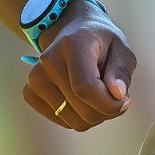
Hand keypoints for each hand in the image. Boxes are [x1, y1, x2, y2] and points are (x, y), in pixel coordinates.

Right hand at [21, 3, 137, 131]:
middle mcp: (48, 61)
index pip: (86, 88)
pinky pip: (61, 121)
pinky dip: (77, 117)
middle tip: (114, 98)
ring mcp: (35, 78)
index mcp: (73, 44)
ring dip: (93, 115)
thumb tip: (117, 95)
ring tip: (98, 95)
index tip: (124, 101)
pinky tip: (82, 99)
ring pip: (73, 121)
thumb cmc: (99, 41)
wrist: (72, 33)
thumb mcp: (121, 48)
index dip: (109, 104)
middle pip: (82, 109)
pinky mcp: (30, 92)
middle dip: (106, 111)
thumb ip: (121, 72)